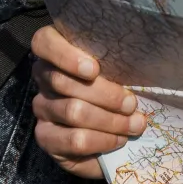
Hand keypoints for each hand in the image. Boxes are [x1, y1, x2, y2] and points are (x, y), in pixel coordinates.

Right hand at [28, 25, 144, 180]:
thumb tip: (140, 64)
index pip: (44, 42)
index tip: (94, 69)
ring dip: (110, 120)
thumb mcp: (117, 71)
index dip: (65, 55)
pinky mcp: (46, 138)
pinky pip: (74, 140)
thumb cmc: (118, 90)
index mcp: (55, 52)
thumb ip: (117, 64)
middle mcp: (43, 78)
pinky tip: (118, 140)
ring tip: (134, 125)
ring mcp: (42, 108)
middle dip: (105, 95)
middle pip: (63, 82)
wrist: (111, 136)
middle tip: (131, 104)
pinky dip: (102, 140)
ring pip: (72, 111)